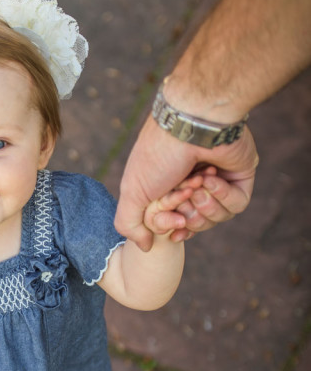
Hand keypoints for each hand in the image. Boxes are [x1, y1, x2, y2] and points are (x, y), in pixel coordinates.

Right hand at [115, 115, 258, 250]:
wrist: (192, 124)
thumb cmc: (160, 154)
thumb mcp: (132, 192)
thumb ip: (130, 223)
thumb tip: (144, 246)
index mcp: (167, 185)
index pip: (175, 221)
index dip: (175, 230)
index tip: (173, 232)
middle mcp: (192, 182)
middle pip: (196, 223)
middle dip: (190, 216)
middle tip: (184, 198)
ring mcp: (218, 179)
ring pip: (218, 217)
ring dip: (206, 206)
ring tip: (198, 186)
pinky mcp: (240, 176)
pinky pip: (237, 204)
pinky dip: (223, 196)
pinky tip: (213, 179)